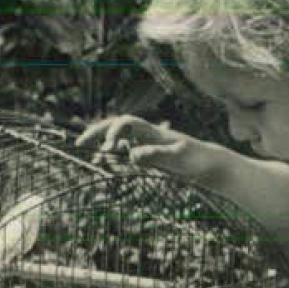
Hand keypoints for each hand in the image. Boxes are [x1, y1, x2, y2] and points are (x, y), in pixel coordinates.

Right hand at [77, 116, 215, 179]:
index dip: (114, 131)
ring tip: (89, 157)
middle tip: (79, 144)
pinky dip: (113, 157)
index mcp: (153, 132)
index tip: (108, 148)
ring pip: (118, 139)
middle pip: (116, 126)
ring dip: (102, 144)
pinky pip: (125, 152)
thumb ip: (155, 155)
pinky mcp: (148, 156)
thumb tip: (131, 154)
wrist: (210, 165)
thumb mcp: (178, 159)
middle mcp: (147, 135)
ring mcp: (146, 144)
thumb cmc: (197, 160)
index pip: (127, 122)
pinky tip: (106, 165)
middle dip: (97, 132)